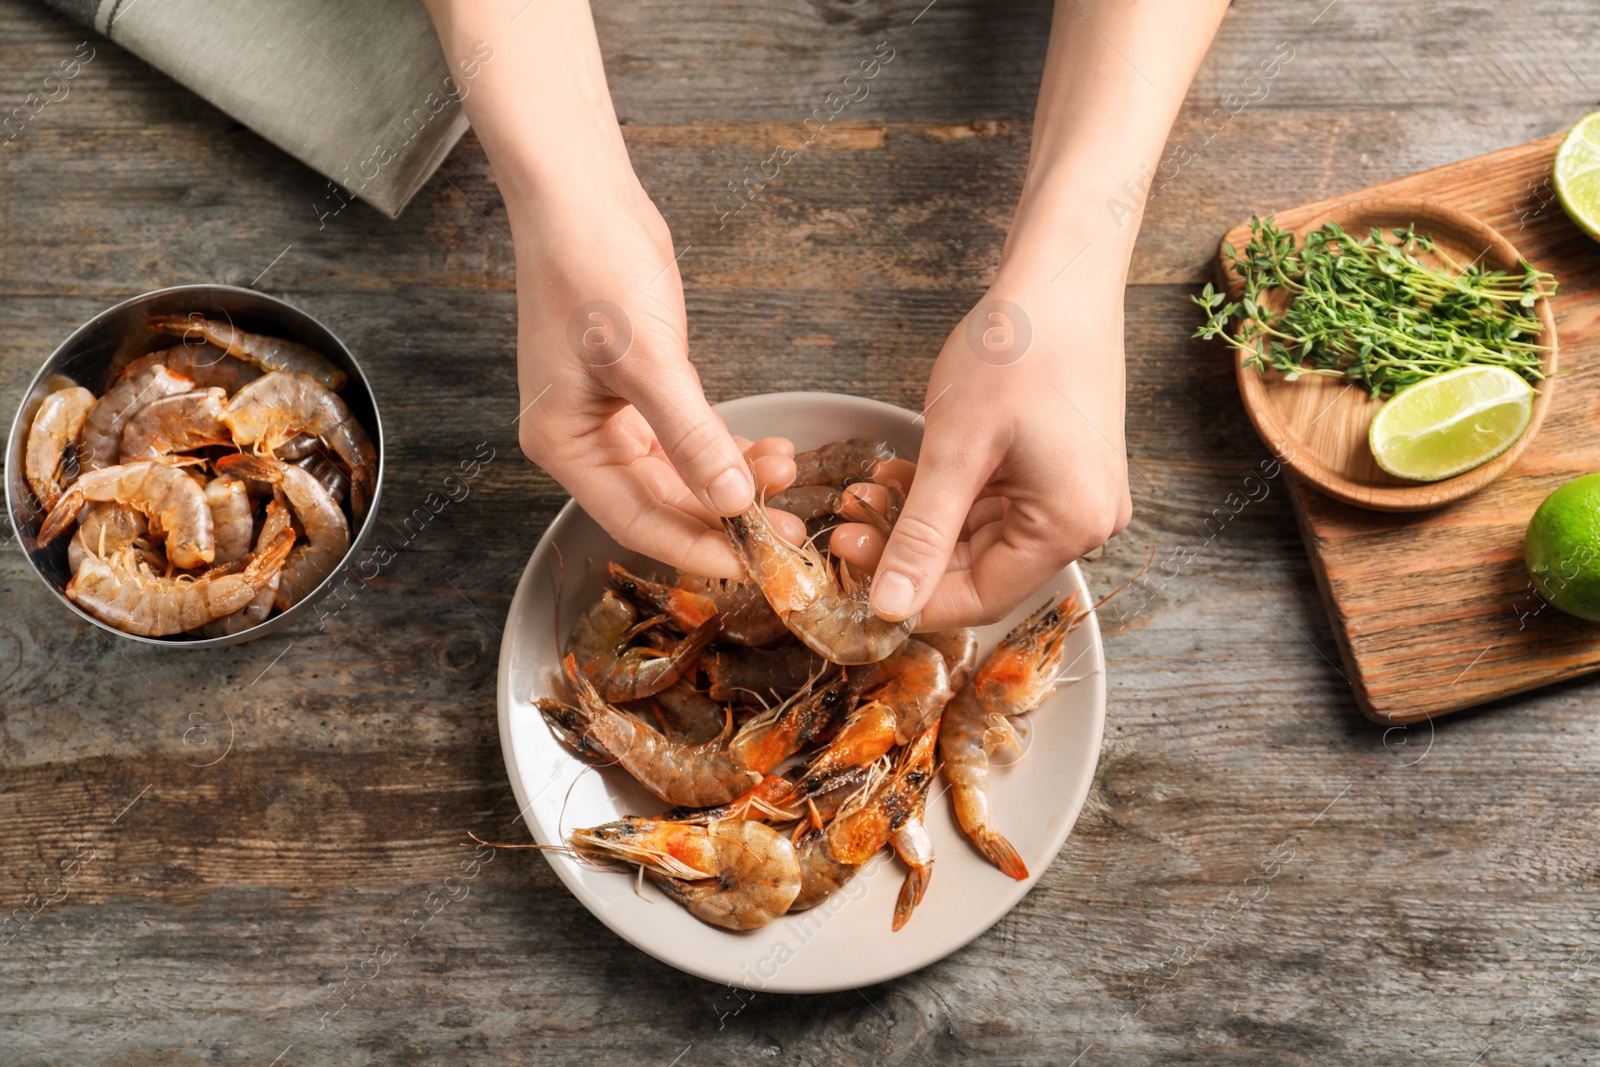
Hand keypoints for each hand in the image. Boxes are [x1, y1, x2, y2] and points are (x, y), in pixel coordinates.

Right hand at [507, 179, 795, 576]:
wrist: (581, 195)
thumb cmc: (591, 265)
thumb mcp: (647, 359)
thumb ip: (691, 436)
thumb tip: (733, 500)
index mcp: (564, 443)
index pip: (637, 521)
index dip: (697, 548)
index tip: (753, 565)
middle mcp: (584, 439)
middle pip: (662, 504)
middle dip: (726, 518)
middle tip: (788, 533)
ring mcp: (613, 415)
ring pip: (682, 474)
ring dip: (734, 481)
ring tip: (790, 478)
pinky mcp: (643, 389)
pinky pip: (690, 439)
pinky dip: (728, 448)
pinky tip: (771, 451)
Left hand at [831, 265, 1132, 629]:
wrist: (1061, 273)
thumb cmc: (1018, 348)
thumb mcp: (955, 448)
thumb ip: (921, 535)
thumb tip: (890, 609)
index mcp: (1072, 526)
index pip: (980, 598)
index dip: (911, 597)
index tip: (851, 578)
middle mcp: (1085, 522)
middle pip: (979, 570)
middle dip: (908, 552)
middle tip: (845, 530)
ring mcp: (1075, 495)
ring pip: (977, 537)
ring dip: (918, 521)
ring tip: (863, 493)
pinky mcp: (1059, 470)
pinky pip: (992, 503)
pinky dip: (943, 495)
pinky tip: (899, 474)